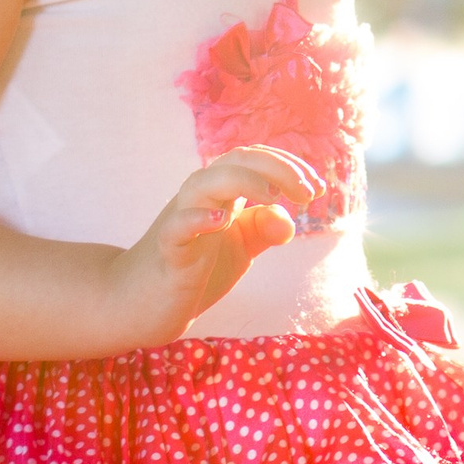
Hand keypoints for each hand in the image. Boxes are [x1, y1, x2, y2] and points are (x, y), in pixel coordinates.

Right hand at [116, 145, 324, 343]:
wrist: (146, 304)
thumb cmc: (196, 269)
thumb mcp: (242, 248)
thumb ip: (265, 229)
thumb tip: (289, 219)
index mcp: (220, 193)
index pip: (254, 159)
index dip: (288, 165)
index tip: (317, 188)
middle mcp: (199, 198)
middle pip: (234, 161)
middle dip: (277, 169)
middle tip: (309, 193)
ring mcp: (180, 222)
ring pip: (203, 183)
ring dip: (243, 182)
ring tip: (273, 198)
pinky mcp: (168, 252)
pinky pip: (177, 228)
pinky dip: (197, 220)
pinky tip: (221, 222)